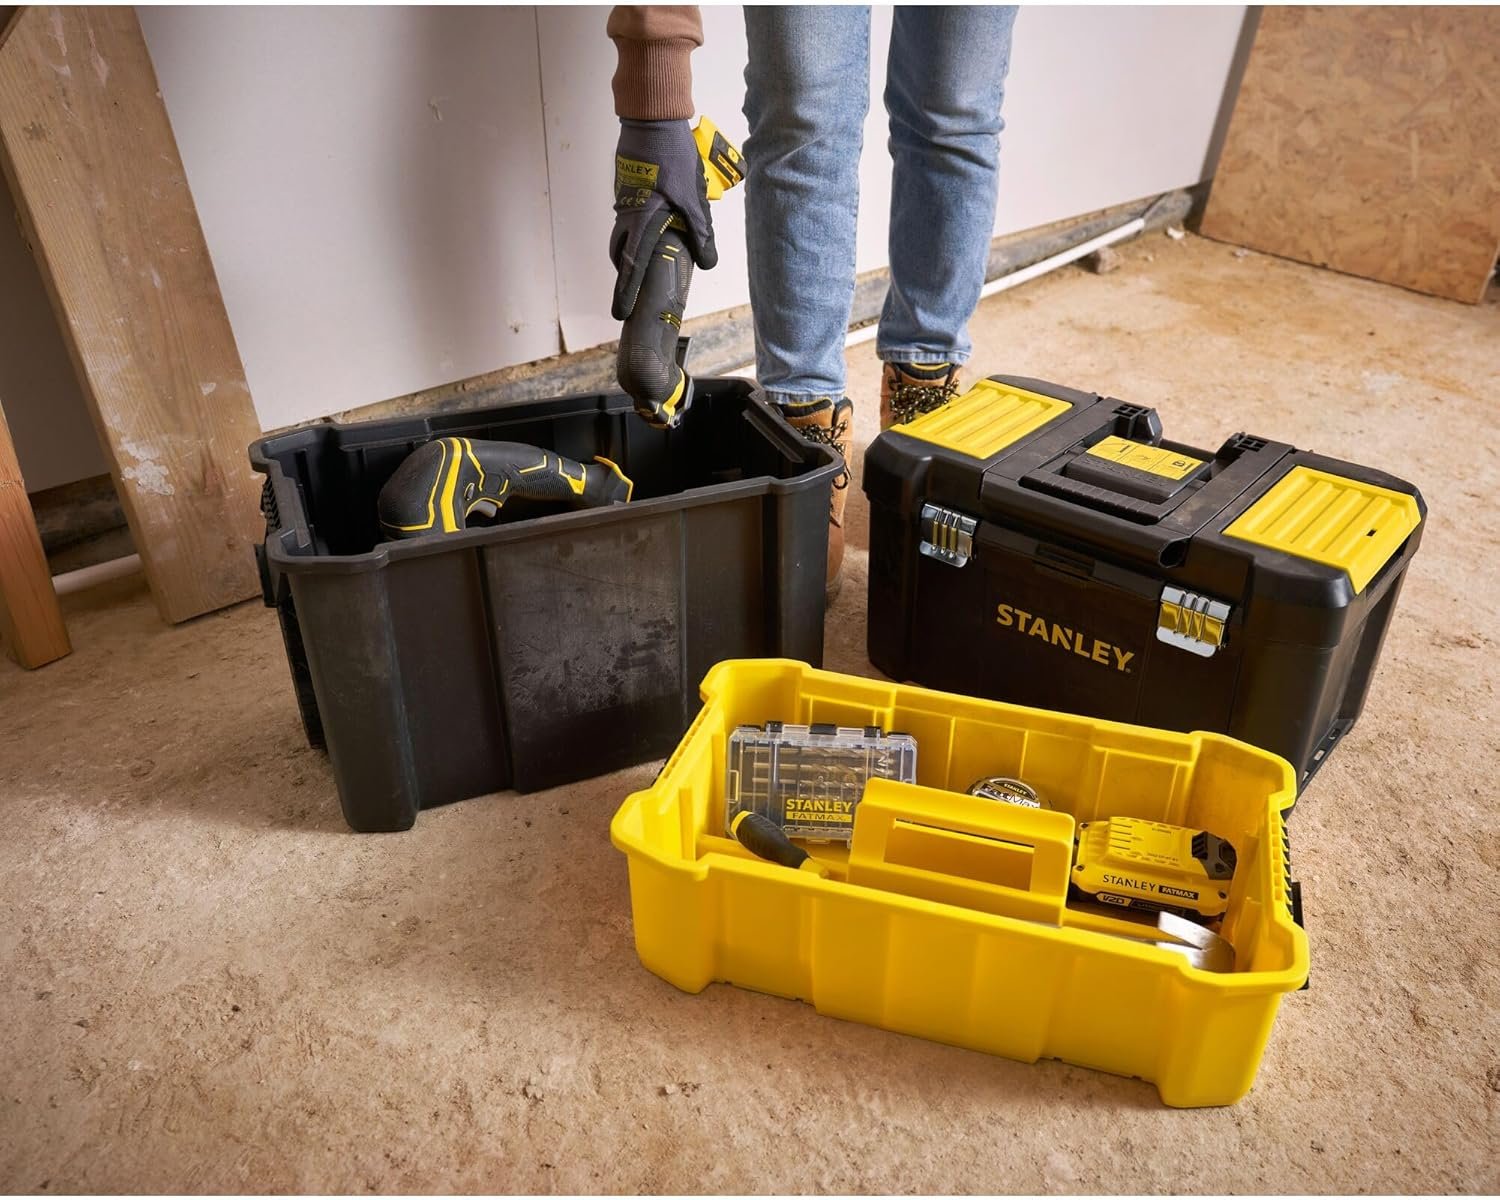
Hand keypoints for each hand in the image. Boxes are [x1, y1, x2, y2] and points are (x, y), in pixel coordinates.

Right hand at [609, 118, 716, 320]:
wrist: (652, 119)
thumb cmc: (673, 156)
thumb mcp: (694, 198)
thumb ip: (701, 232)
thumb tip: (708, 262)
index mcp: (641, 220)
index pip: (632, 265)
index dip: (626, 291)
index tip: (620, 312)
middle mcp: (626, 214)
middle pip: (621, 254)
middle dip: (626, 275)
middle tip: (633, 290)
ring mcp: (623, 200)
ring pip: (623, 235)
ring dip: (631, 251)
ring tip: (648, 259)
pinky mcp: (626, 187)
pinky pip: (627, 217)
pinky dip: (636, 229)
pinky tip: (655, 225)